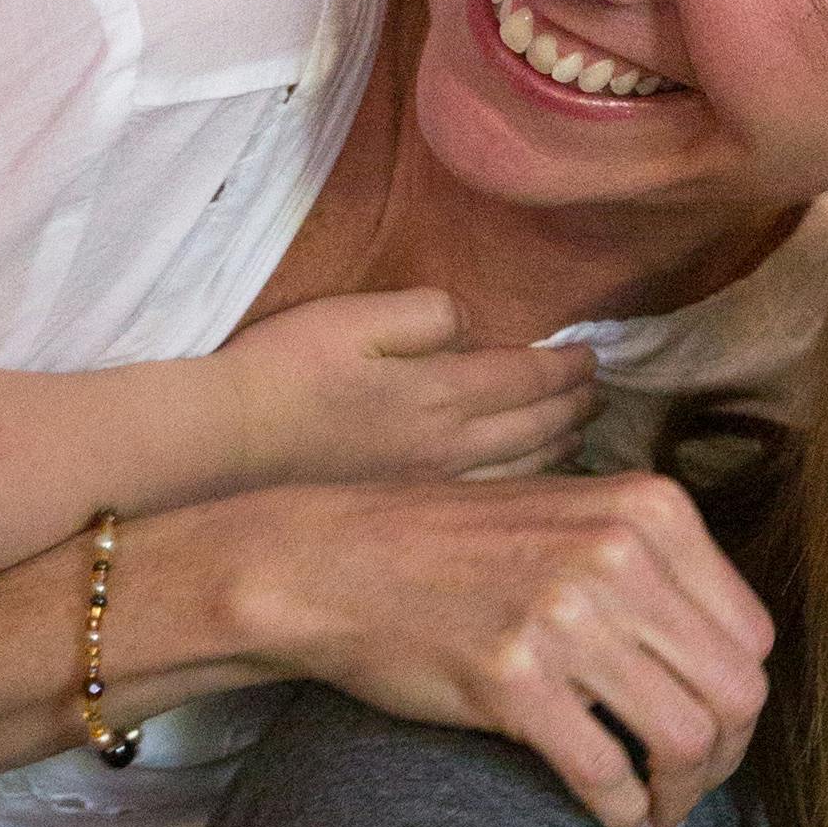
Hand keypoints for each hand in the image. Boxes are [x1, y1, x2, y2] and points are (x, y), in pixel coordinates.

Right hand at [218, 291, 596, 490]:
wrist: (228, 445)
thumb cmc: (286, 371)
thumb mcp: (356, 317)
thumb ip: (427, 317)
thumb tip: (473, 328)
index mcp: (441, 393)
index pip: (528, 379)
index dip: (566, 367)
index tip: (592, 355)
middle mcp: (450, 447)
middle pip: (536, 430)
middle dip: (575, 408)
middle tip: (599, 394)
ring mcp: (430, 487)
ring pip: (518, 471)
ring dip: (558, 450)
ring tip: (578, 434)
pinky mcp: (406, 510)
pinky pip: (487, 500)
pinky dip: (523, 487)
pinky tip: (526, 486)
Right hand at [230, 471, 774, 826]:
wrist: (333, 563)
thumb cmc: (451, 547)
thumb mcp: (574, 515)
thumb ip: (656, 566)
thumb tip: (731, 662)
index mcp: (651, 509)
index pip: (753, 634)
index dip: (741, 703)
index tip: (716, 736)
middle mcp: (619, 554)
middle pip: (734, 692)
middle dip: (725, 760)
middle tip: (692, 790)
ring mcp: (565, 615)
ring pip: (684, 739)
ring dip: (680, 797)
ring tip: (660, 816)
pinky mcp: (514, 679)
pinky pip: (606, 772)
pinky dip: (623, 813)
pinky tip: (617, 823)